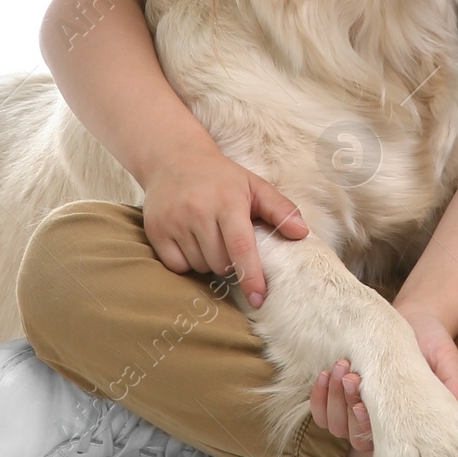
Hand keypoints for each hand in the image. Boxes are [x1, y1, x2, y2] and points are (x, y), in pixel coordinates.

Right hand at [140, 145, 308, 307]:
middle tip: (227, 240)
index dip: (251, 276)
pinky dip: (186, 261)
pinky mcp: (155, 230)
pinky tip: (190, 240)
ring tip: (208, 237)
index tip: (258, 298)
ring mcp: (174, 221)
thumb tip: (302, 234)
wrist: (172, 158)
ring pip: (199, 266)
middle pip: (220, 263)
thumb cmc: (220, 177)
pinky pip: (176, 265)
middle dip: (229, 262)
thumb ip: (280, 208)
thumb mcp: (254, 185)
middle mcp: (198, 211)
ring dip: (208, 261)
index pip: (240, 247)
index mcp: (227, 201)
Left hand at [309, 312, 457, 456]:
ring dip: (333, 398)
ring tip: (341, 367)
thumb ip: (455, 387)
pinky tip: (325, 373)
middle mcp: (382, 424)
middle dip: (347, 408)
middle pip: (353, 436)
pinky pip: (321, 411)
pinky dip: (319, 395)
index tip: (363, 404)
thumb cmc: (433, 344)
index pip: (384, 444)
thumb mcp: (448, 362)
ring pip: (336, 424)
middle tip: (351, 377)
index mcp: (407, 423)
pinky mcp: (341, 397)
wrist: (415, 319)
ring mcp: (358, 411)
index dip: (368, 428)